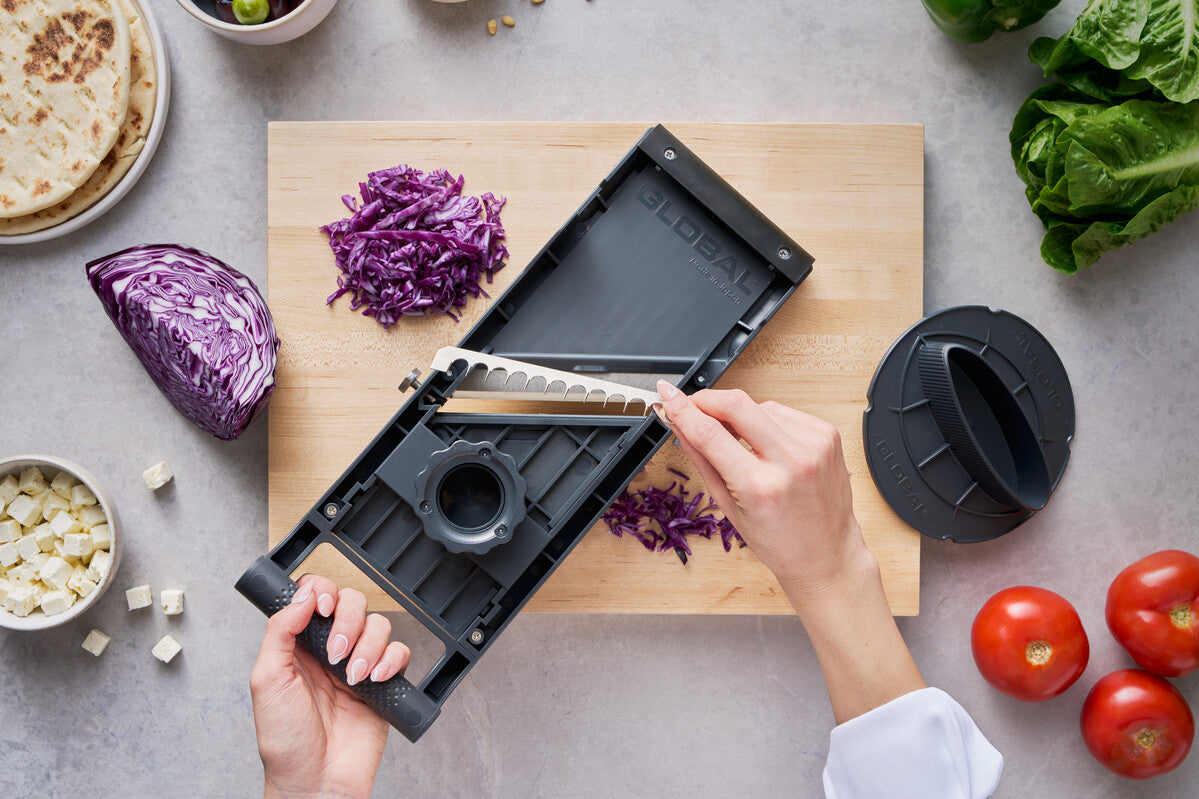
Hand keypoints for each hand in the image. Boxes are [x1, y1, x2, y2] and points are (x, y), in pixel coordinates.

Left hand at [250, 575, 411, 798]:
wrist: (317, 781)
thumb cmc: (286, 742)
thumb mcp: (266, 681)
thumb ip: (279, 631)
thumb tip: (302, 595)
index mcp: (298, 646)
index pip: (315, 597)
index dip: (323, 593)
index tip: (322, 610)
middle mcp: (329, 651)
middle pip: (352, 603)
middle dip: (348, 623)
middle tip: (337, 655)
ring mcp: (358, 665)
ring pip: (378, 625)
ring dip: (368, 647)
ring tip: (353, 677)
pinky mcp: (382, 683)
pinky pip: (399, 653)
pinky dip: (391, 661)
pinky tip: (374, 680)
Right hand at [656, 383, 924, 721]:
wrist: (832, 565)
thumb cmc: (784, 551)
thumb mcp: (731, 514)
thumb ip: (703, 461)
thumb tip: (680, 424)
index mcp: (761, 485)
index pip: (709, 430)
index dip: (680, 408)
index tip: (663, 395)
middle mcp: (791, 460)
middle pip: (737, 403)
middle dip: (708, 401)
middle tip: (689, 407)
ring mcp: (815, 447)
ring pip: (760, 405)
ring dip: (740, 417)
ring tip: (738, 449)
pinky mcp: (830, 439)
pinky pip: (785, 414)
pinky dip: (768, 424)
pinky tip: (766, 450)